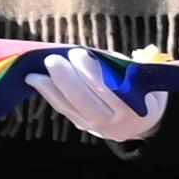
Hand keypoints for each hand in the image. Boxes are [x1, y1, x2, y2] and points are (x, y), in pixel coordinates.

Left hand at [29, 50, 165, 145]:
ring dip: (49, 87)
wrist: (144, 123)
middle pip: (83, 99)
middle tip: (52, 59)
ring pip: (69, 106)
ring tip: (34, 73)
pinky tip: (38, 82)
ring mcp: (95, 126)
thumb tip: (90, 55)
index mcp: (133, 108)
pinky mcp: (82, 125)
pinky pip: (63, 109)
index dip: (90, 70)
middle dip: (65, 78)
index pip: (107, 88)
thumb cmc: (145, 92)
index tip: (78, 53)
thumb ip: (121, 69)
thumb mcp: (144, 80)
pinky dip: (49, 94)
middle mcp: (112, 120)